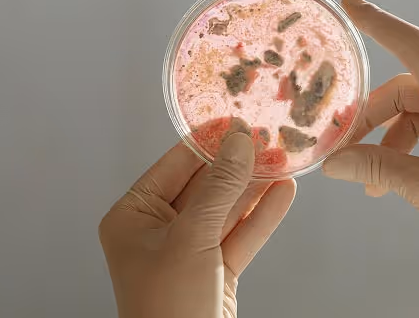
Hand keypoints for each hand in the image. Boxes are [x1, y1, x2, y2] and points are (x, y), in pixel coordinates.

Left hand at [100, 130, 296, 317]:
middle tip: (268, 138)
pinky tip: (284, 193)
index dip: (208, 142)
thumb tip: (238, 143)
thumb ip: (219, 188)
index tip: (236, 119)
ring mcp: (189, 250)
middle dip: (239, 164)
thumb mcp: (192, 237)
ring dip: (256, 187)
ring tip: (284, 159)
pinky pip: (242, 234)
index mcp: (134, 217)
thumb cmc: (167, 308)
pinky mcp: (216, 270)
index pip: (175, 166)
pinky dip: (263, 215)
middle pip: (206, 185)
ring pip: (228, 208)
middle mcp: (159, 230)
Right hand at [323, 0, 418, 315]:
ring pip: (418, 112)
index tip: (349, 5)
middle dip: (371, 116)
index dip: (377, 24)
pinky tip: (391, 181)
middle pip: (408, 89)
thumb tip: (335, 162)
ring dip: (388, 140)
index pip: (413, 47)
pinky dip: (409, 149)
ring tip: (367, 180)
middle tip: (341, 148)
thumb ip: (380, 169)